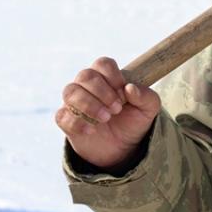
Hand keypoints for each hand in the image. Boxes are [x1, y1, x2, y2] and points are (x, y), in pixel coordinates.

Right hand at [55, 57, 160, 171]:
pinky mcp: (66, 120)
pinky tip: (92, 130)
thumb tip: (130, 88)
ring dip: (89, 105)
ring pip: (70, 92)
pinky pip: (62, 115)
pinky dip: (77, 123)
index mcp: (107, 77)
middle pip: (85, 75)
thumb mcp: (148, 109)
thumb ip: (146, 96)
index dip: (113, 77)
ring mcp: (74, 102)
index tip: (123, 93)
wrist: (122, 147)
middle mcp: (87, 86)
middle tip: (116, 109)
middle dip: (102, 92)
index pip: (102, 64)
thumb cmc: (134, 121)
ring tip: (105, 118)